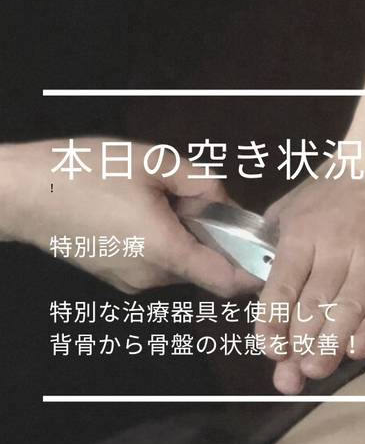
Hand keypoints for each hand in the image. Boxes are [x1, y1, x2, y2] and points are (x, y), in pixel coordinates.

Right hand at [0, 138, 256, 295]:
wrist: (17, 193)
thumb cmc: (83, 172)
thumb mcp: (151, 161)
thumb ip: (201, 182)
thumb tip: (225, 203)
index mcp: (167, 251)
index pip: (228, 282)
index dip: (251, 271)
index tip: (261, 252)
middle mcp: (153, 278)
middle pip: (205, 270)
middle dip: (212, 241)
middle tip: (197, 204)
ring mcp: (132, 282)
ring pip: (180, 267)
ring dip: (185, 241)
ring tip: (159, 203)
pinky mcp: (116, 278)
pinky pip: (156, 266)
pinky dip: (163, 246)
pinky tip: (138, 215)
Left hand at [258, 172, 364, 393]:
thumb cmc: (340, 185)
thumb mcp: (296, 204)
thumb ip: (276, 241)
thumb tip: (259, 278)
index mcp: (303, 234)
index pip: (282, 285)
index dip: (272, 321)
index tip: (268, 349)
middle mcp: (336, 247)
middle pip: (314, 304)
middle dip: (300, 343)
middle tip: (294, 375)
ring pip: (348, 308)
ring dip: (331, 343)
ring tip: (317, 369)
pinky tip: (358, 350)